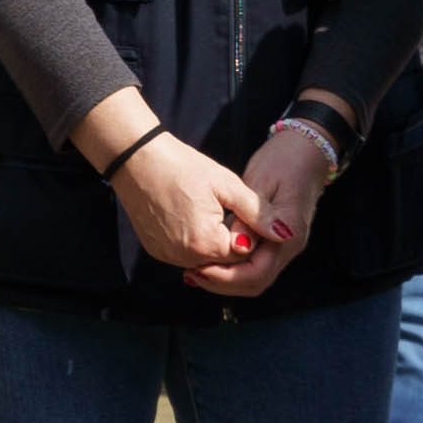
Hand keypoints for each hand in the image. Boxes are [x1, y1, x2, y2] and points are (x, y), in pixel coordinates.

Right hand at [108, 129, 263, 278]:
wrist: (137, 160)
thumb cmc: (184, 167)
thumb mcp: (228, 186)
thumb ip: (258, 214)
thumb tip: (286, 234)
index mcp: (207, 243)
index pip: (244, 255)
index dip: (250, 235)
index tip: (243, 210)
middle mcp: (184, 257)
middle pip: (224, 262)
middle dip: (232, 242)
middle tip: (227, 210)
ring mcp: (166, 255)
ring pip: (204, 261)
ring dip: (213, 244)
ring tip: (209, 211)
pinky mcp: (155, 250)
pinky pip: (183, 255)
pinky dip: (193, 243)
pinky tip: (191, 218)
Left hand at [187, 123, 325, 296]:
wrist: (306, 151)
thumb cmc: (282, 160)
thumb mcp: (261, 182)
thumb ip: (250, 217)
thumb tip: (239, 246)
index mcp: (288, 232)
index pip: (257, 272)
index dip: (227, 276)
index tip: (199, 268)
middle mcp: (291, 246)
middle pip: (256, 282)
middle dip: (223, 283)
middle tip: (192, 275)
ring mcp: (286, 246)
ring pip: (255, 278)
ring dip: (226, 280)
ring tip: (197, 271)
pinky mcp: (278, 242)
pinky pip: (256, 266)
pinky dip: (233, 270)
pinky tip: (210, 262)